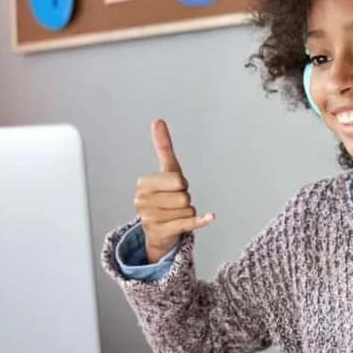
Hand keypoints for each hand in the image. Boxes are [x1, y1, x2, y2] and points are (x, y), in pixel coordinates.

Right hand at [135, 119, 214, 263]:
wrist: (157, 232)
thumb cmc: (164, 197)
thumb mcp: (166, 171)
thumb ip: (163, 147)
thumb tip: (158, 120)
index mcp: (143, 184)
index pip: (177, 180)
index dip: (181, 184)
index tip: (172, 188)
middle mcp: (142, 201)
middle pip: (184, 196)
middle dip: (185, 200)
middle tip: (174, 204)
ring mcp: (150, 218)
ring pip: (188, 210)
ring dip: (188, 213)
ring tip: (174, 215)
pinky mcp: (162, 232)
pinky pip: (188, 223)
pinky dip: (201, 221)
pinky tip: (211, 217)